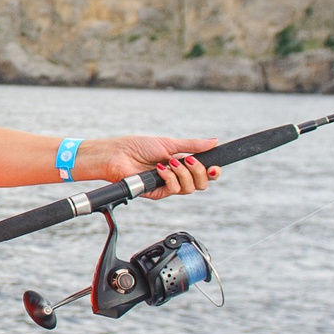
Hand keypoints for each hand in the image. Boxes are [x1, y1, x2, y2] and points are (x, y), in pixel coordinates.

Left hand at [78, 135, 219, 195]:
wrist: (118, 154)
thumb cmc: (139, 147)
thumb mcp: (169, 143)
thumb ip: (192, 145)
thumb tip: (215, 141)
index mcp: (183, 164)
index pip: (204, 173)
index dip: (213, 172)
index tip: (215, 167)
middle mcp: (178, 176)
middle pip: (201, 184)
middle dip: (200, 172)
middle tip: (189, 161)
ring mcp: (168, 185)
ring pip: (190, 188)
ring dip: (183, 173)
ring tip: (170, 162)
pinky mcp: (157, 193)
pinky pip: (173, 190)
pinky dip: (170, 178)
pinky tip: (160, 169)